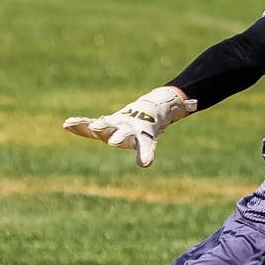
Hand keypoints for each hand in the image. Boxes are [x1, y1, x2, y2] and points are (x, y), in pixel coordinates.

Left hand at [62, 87, 196, 167]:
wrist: (139, 121)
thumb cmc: (153, 121)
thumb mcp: (170, 113)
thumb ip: (182, 107)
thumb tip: (197, 101)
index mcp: (144, 137)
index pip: (146, 148)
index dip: (145, 154)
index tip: (146, 163)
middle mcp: (127, 136)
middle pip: (123, 137)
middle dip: (118, 137)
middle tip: (114, 141)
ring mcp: (112, 132)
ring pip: (103, 131)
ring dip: (94, 129)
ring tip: (89, 127)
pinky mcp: (101, 126)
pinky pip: (87, 126)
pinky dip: (78, 125)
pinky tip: (66, 124)